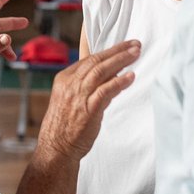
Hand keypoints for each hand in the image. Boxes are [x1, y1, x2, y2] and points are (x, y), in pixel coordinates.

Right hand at [37, 40, 138, 160]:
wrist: (56, 149)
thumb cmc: (65, 126)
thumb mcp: (71, 100)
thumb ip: (89, 87)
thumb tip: (112, 78)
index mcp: (64, 79)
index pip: (89, 58)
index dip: (109, 51)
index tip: (125, 46)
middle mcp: (70, 85)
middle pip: (97, 61)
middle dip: (118, 51)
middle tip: (136, 44)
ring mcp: (78, 96)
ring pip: (101, 71)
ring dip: (121, 60)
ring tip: (136, 53)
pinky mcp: (88, 110)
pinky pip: (105, 91)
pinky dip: (119, 82)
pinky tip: (131, 76)